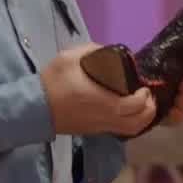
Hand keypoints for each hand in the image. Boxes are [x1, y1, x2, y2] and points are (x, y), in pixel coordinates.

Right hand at [40, 44, 156, 136]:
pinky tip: (127, 111)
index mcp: (102, 102)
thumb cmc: (52, 83)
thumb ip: (93, 51)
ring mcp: (99, 128)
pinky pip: (119, 131)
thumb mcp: (70, 58)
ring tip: (141, 105)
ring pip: (130, 131)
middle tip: (148, 96)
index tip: (143, 86)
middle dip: (149, 111)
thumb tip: (108, 51)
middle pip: (137, 124)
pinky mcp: (93, 131)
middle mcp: (104, 118)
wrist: (32, 107)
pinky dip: (130, 123)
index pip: (134, 106)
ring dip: (141, 119)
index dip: (144, 98)